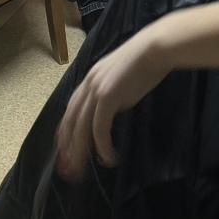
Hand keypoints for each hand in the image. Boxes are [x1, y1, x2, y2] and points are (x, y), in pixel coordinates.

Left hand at [55, 28, 171, 179]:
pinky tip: (110, 158)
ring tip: (84, 171)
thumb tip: (112, 110)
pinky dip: (103, 147)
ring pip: (81, 129)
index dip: (66, 131)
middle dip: (68, 147)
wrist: (154, 48)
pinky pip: (100, 129)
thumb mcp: (122, 77)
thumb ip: (112, 92)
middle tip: (69, 169)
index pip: (70, 109)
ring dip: (81, 152)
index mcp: (90, 79)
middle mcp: (88, 85)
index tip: (64, 149)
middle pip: (71, 122)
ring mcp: (96, 91)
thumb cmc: (145, 60)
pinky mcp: (107, 98)